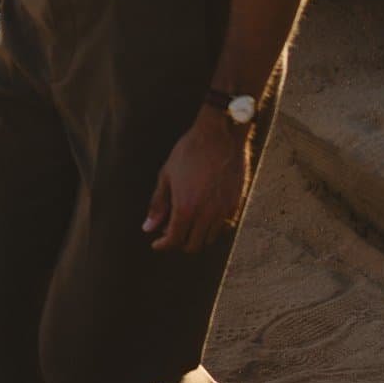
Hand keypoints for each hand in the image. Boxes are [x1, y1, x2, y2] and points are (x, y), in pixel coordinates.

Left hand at [143, 113, 249, 251]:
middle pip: (192, 245)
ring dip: (196, 235)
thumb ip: (158, 204)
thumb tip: (147, 228)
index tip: (157, 244)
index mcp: (186, 208)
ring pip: (209, 238)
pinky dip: (212, 227)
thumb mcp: (166, 176)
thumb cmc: (189, 152)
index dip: (163, 245)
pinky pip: (223, 226)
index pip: (174, 240)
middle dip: (179, 243)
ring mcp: (223, 211)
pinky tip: (203, 214)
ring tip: (186, 221)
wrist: (220, 137)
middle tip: (169, 231)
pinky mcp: (235, 205)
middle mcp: (206, 214)